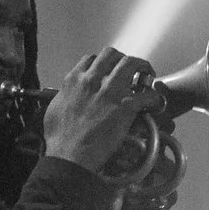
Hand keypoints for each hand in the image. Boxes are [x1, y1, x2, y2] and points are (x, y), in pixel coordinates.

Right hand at [42, 49, 158, 176]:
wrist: (69, 154)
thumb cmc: (59, 138)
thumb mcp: (54, 109)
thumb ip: (64, 96)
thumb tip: (67, 95)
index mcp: (74, 80)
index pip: (91, 59)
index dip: (102, 63)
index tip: (108, 71)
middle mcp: (92, 80)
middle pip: (112, 54)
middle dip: (122, 59)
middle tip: (130, 70)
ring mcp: (110, 91)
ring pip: (131, 63)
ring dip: (143, 66)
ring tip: (147, 75)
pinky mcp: (126, 106)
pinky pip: (148, 94)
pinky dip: (154, 98)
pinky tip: (154, 103)